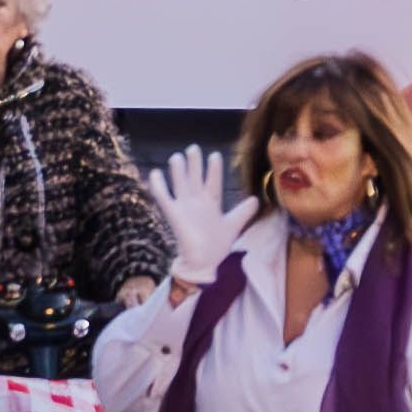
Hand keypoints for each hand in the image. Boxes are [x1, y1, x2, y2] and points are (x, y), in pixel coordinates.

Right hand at [150, 144, 252, 284]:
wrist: (204, 263)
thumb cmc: (217, 246)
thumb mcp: (233, 226)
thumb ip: (243, 212)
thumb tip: (256, 199)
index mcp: (211, 203)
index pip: (213, 182)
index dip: (213, 170)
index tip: (214, 155)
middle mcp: (197, 202)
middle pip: (195, 178)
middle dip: (194, 164)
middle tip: (193, 148)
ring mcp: (184, 207)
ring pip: (180, 184)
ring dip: (178, 171)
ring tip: (177, 157)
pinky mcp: (174, 215)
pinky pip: (164, 198)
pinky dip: (159, 186)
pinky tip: (155, 173)